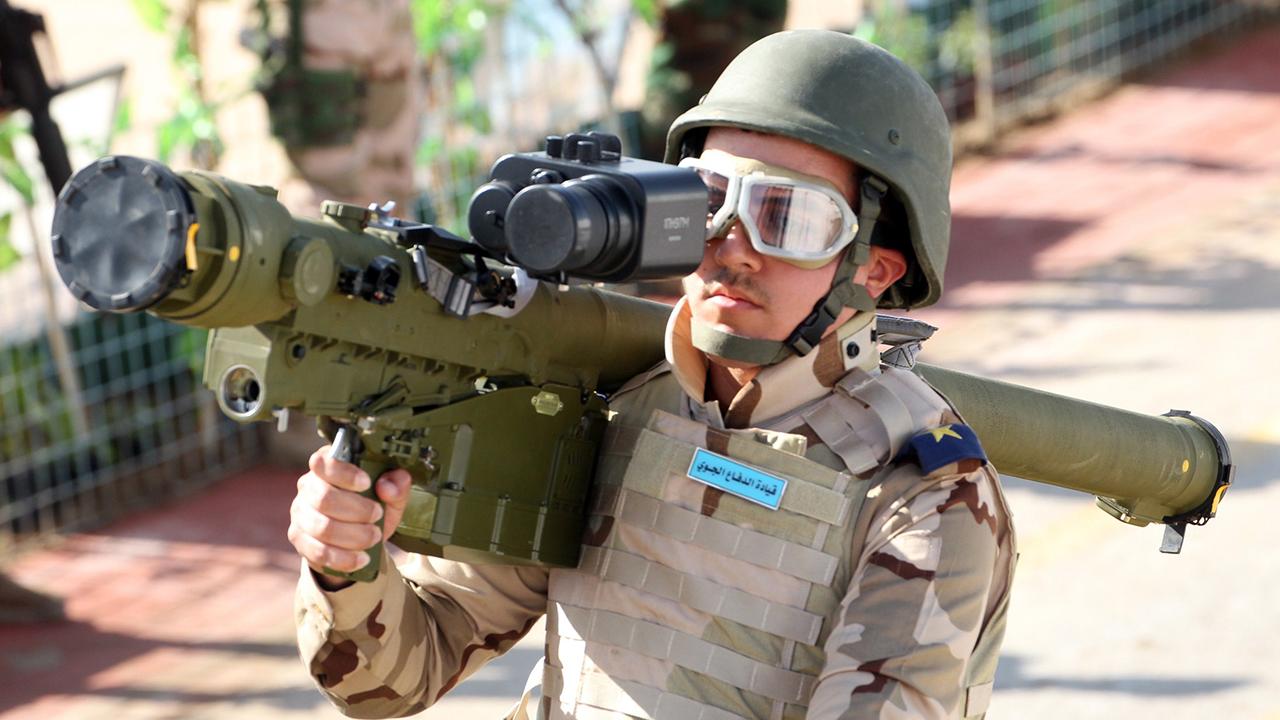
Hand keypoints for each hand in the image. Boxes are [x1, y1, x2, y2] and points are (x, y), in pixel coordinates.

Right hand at [288, 446, 411, 589]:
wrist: (361, 537)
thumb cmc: (374, 505)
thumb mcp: (392, 493)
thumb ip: (397, 484)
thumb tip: (387, 487)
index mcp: (327, 466)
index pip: (324, 462)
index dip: (344, 473)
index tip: (367, 483)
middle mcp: (308, 486)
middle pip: (324, 498)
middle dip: (357, 510)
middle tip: (378, 515)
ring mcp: (300, 513)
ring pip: (322, 528)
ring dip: (353, 536)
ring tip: (374, 537)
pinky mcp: (300, 539)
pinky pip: (318, 552)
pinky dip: (343, 558)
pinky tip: (361, 558)